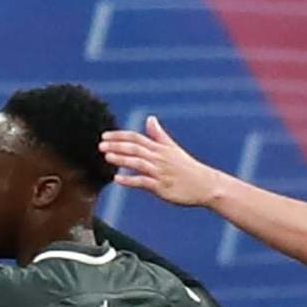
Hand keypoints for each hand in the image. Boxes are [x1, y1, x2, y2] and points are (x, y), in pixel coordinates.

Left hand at [99, 115, 220, 207]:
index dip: (120, 136)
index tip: (105, 136)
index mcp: (160, 148)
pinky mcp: (162, 187)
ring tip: (107, 157)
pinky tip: (117, 179)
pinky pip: (143, 182)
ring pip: (138, 163)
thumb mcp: (173, 149)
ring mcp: (160, 173)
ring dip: (122, 159)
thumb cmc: (188, 168)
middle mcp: (159, 158)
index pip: (137, 138)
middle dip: (117, 145)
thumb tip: (150, 118)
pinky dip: (130, 180)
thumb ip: (159, 135)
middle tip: (100, 145)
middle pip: (135, 148)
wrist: (205, 185)